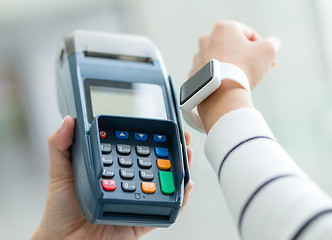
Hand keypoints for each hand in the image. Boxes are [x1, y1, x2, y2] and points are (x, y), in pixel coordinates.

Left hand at [31, 116, 193, 239]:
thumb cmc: (60, 211)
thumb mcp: (60, 173)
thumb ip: (61, 146)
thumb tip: (68, 121)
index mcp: (113, 171)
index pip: (136, 151)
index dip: (151, 138)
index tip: (161, 126)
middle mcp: (128, 185)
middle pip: (156, 165)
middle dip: (173, 150)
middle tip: (182, 137)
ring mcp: (136, 201)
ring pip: (164, 184)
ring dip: (180, 169)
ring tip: (187, 155)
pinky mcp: (142, 220)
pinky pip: (164, 210)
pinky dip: (179, 199)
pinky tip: (184, 185)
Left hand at [191, 21, 281, 132]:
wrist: (222, 96)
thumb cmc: (245, 69)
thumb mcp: (269, 50)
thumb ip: (274, 42)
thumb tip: (273, 43)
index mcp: (223, 28)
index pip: (248, 34)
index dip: (261, 47)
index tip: (267, 61)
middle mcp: (206, 39)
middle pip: (233, 47)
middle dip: (245, 57)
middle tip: (255, 70)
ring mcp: (198, 57)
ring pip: (221, 60)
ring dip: (231, 67)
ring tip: (240, 79)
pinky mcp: (194, 74)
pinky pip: (211, 74)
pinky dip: (220, 78)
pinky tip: (227, 86)